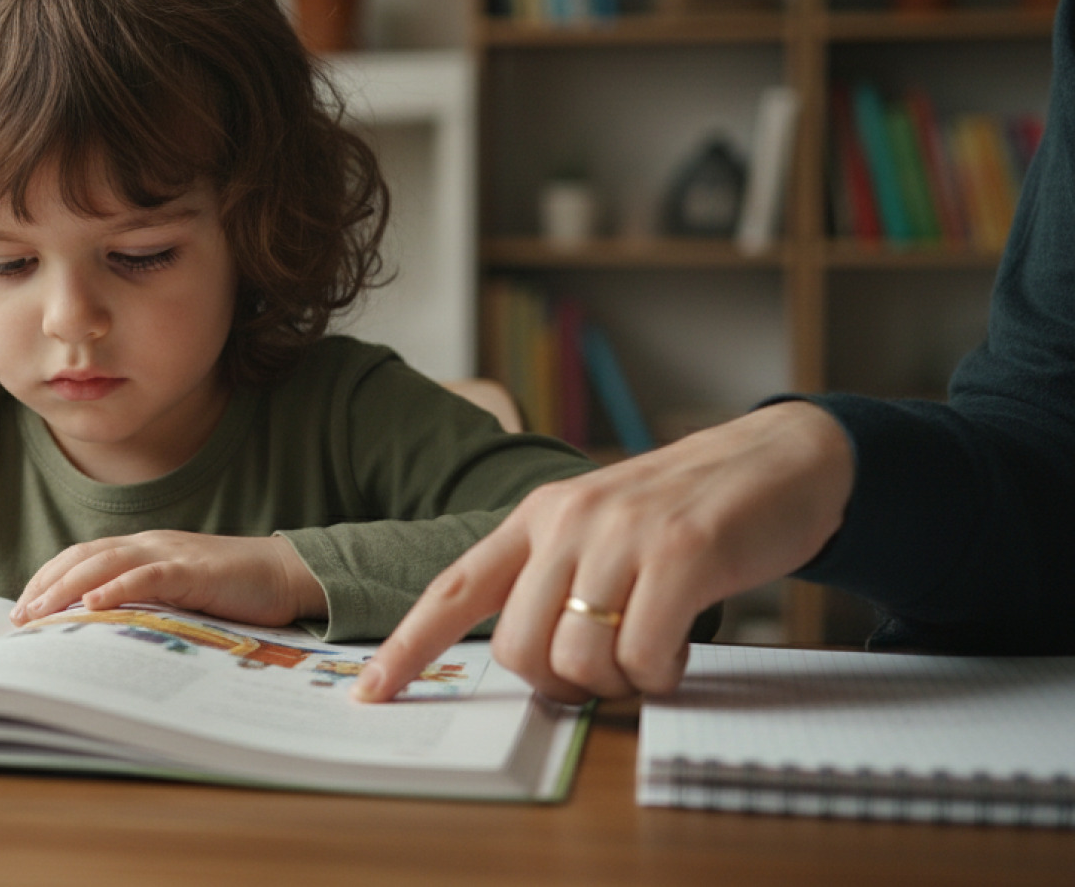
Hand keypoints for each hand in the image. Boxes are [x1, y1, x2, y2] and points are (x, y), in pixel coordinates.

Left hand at [10, 531, 326, 627]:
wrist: (285, 574)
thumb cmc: (232, 591)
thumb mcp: (178, 596)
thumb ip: (144, 602)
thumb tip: (102, 632)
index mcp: (143, 549)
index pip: (82, 556)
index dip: (49, 578)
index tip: (23, 607)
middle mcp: (150, 545)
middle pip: (84, 557)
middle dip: (46, 585)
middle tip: (19, 617)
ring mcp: (170, 554)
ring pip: (106, 562)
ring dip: (67, 587)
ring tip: (40, 611)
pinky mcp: (193, 571)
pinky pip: (148, 576)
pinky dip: (116, 588)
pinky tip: (92, 605)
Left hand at [352, 402, 854, 704]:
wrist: (779, 457)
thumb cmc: (685, 511)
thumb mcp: (600, 530)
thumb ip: (554, 580)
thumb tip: (528, 663)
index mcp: (535, 517)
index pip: (453, 588)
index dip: (407, 645)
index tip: (370, 691)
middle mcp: (567, 520)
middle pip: (517, 648)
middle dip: (558, 684)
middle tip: (605, 673)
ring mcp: (622, 534)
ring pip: (576, 659)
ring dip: (617, 684)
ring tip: (650, 653)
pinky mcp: (681, 552)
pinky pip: (644, 656)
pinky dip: (661, 675)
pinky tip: (680, 650)